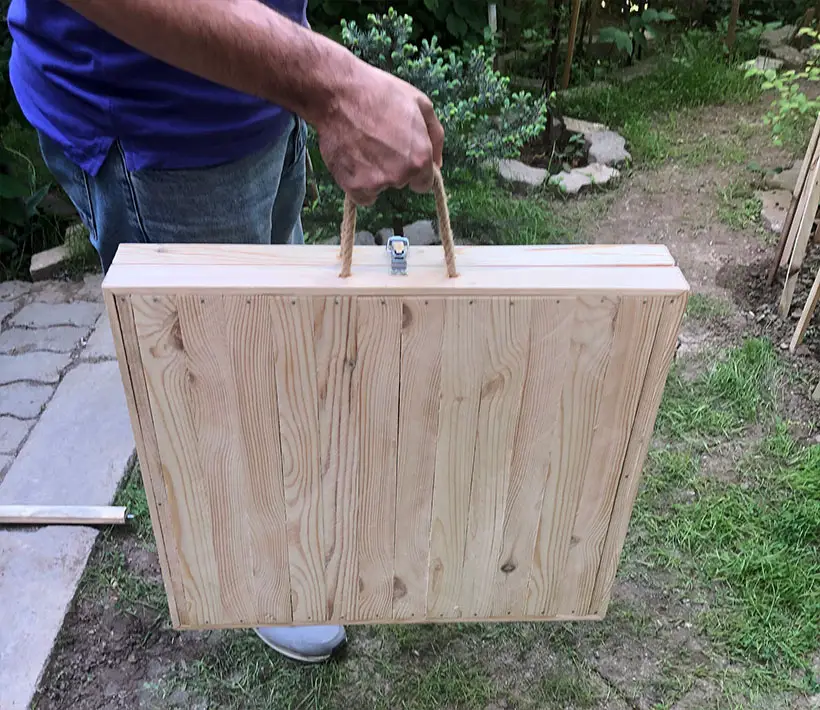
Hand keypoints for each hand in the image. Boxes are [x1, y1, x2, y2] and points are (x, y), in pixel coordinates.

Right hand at [315, 62, 443, 205]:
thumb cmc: (378, 93)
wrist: (336, 93)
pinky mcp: (354, 187)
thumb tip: (438, 164)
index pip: (424, 183)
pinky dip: (357, 183)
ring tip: (361, 145)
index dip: (414, 169)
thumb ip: (435, 136)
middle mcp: (401, 175)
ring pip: (380, 188)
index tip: (401, 155)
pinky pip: (362, 195)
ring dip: (374, 174)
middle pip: (401, 182)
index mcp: (421, 158)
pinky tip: (352, 159)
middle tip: (377, 141)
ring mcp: (377, 183)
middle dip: (393, 168)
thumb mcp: (419, 103)